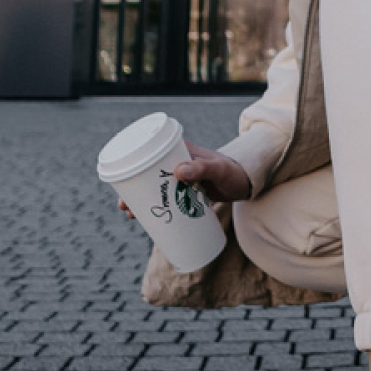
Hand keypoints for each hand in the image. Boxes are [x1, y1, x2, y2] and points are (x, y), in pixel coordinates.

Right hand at [116, 141, 249, 219]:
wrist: (247, 183)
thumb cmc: (233, 172)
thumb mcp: (218, 170)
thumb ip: (202, 168)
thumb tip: (178, 172)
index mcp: (181, 150)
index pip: (150, 152)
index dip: (134, 165)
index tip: (124, 183)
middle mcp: (177, 162)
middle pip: (148, 174)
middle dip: (134, 190)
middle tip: (125, 207)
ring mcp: (181, 178)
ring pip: (155, 188)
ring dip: (142, 200)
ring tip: (132, 215)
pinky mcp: (186, 191)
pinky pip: (166, 198)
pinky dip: (156, 207)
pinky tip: (149, 220)